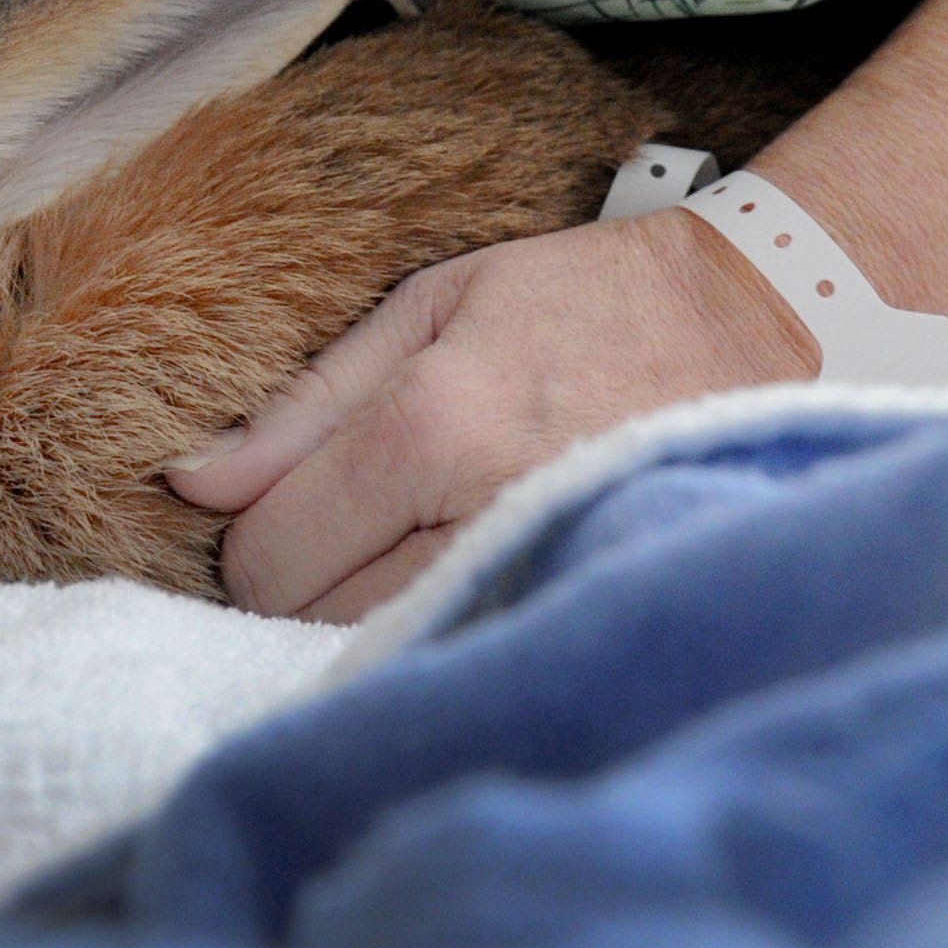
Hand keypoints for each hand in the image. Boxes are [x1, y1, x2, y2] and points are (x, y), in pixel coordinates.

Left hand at [164, 209, 815, 620]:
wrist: (759, 328)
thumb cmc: (581, 301)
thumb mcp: (429, 308)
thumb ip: (301, 405)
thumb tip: (188, 481)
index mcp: (426, 430)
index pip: (268, 556)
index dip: (255, 534)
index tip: (292, 501)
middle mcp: (476, 518)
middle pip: (311, 615)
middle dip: (308, 572)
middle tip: (359, 512)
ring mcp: (539, 573)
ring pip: (379, 645)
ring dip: (369, 604)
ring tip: (419, 532)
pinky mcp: (584, 601)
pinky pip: (462, 646)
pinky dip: (440, 622)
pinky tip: (466, 568)